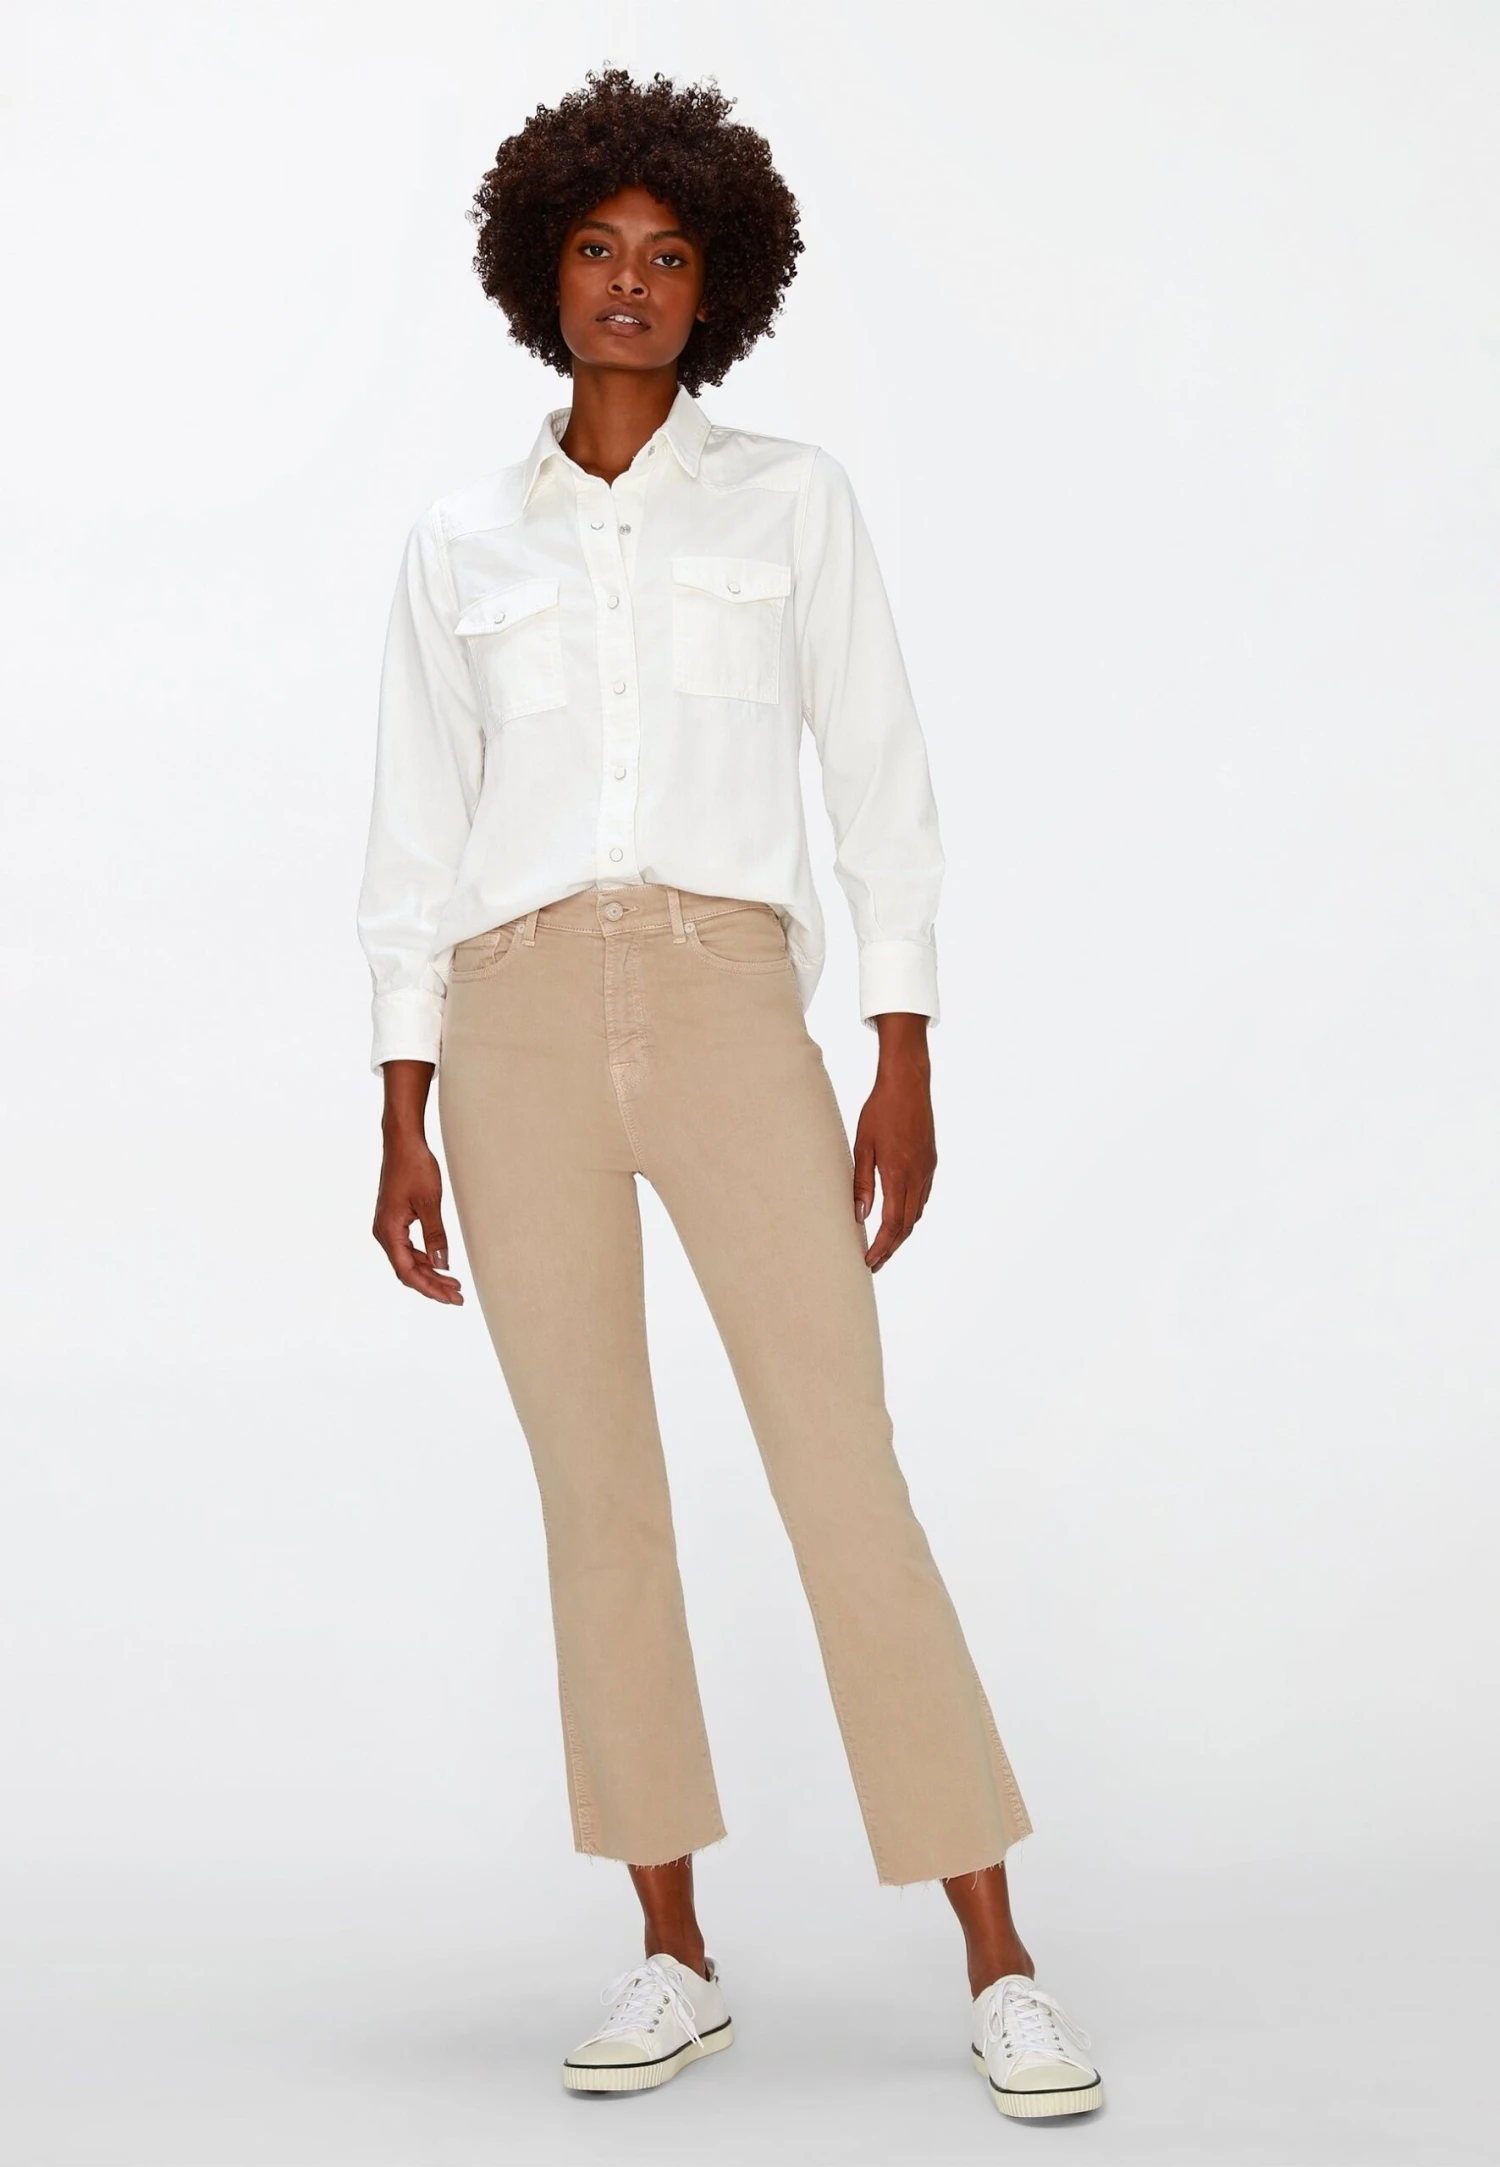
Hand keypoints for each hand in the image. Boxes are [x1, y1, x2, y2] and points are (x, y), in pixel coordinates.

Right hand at [373, 1061, 463, 1303]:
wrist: (402, 1142)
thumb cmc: (414, 1167)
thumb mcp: (430, 1203)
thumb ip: (435, 1236)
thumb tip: (442, 1265)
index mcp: (389, 1231)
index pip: (407, 1271)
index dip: (429, 1288)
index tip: (450, 1298)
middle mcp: (383, 1232)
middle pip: (407, 1270)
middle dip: (433, 1285)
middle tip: (458, 1296)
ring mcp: (387, 1227)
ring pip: (408, 1260)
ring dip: (430, 1273)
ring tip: (454, 1283)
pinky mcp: (394, 1220)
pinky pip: (407, 1248)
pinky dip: (424, 1258)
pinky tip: (440, 1263)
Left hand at [852, 1013, 935, 1271]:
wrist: (909, 1083)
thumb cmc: (880, 1110)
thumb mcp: (862, 1145)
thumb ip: (862, 1182)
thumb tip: (860, 1216)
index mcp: (899, 1173)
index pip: (892, 1223)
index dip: (882, 1247)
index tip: (869, 1262)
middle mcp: (918, 1176)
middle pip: (907, 1225)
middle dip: (890, 1248)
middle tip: (873, 1264)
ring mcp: (927, 1170)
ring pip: (916, 1213)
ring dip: (901, 1233)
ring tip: (883, 1246)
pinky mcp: (930, 1162)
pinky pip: (922, 1198)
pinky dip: (910, 1215)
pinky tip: (897, 1218)